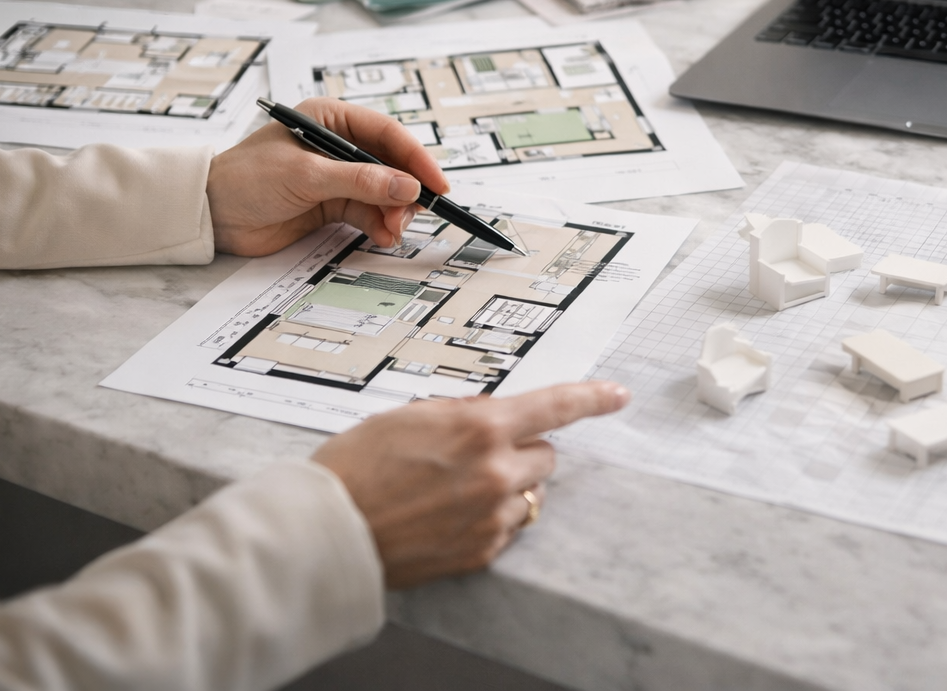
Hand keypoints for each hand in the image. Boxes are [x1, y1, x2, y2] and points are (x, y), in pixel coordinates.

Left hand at [205, 97, 449, 256]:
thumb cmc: (246, 179)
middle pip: (391, 165)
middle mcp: (337, 145)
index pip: (386, 134)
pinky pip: (369, 213)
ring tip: (392, 230)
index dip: (416, 158)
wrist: (210, 215)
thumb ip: (360, 181)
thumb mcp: (306, 175)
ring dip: (394, 212)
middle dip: (405, 191)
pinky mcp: (331, 205)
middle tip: (411, 214)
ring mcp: (336, 177)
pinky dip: (380, 225)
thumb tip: (407, 186)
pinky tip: (382, 236)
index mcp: (331, 120)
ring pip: (384, 193)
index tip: (436, 183)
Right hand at [313, 381, 629, 587]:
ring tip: (456, 489)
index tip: (616, 396)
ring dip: (507, 486)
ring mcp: (492, 517)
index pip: (556, 407)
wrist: (329, 530)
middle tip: (477, 454)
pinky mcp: (482, 551)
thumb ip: (462, 413)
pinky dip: (490, 518)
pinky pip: (507, 527)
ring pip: (529, 493)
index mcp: (480, 429)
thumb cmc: (358, 467)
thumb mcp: (410, 416)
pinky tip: (449, 515)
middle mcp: (495, 473)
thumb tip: (490, 414)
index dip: (592, 398)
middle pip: (545, 455)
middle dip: (521, 450)